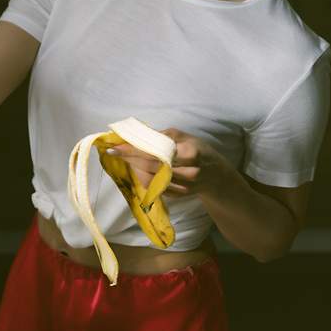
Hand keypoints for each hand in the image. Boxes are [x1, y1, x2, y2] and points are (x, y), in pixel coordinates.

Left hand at [105, 128, 229, 196]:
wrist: (216, 176)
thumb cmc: (199, 150)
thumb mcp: (186, 137)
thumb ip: (164, 135)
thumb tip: (138, 134)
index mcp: (191, 152)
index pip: (158, 151)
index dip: (136, 149)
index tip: (117, 146)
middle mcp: (188, 171)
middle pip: (152, 166)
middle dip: (131, 158)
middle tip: (114, 151)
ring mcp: (184, 186)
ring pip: (152, 180)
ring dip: (135, 169)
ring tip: (127, 159)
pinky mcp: (179, 195)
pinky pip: (156, 188)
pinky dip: (144, 178)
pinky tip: (138, 170)